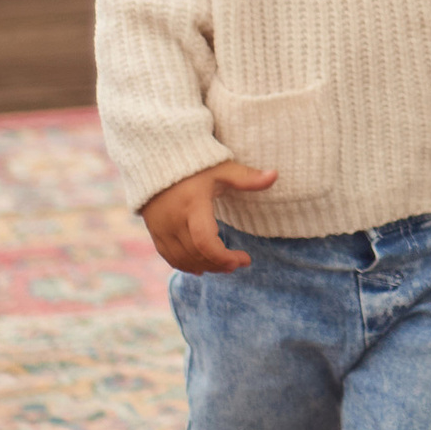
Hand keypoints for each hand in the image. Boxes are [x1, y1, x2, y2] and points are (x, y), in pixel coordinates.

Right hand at [141, 161, 276, 273]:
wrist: (156, 161)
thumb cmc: (195, 165)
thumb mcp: (222, 169)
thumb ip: (246, 177)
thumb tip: (275, 175)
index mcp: (192, 205)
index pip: (205, 242)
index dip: (224, 257)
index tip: (245, 259)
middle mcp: (174, 220)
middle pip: (196, 255)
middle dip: (220, 264)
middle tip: (239, 262)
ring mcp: (161, 228)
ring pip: (183, 259)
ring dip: (205, 267)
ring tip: (225, 265)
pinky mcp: (155, 232)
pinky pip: (170, 257)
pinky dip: (186, 266)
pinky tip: (201, 268)